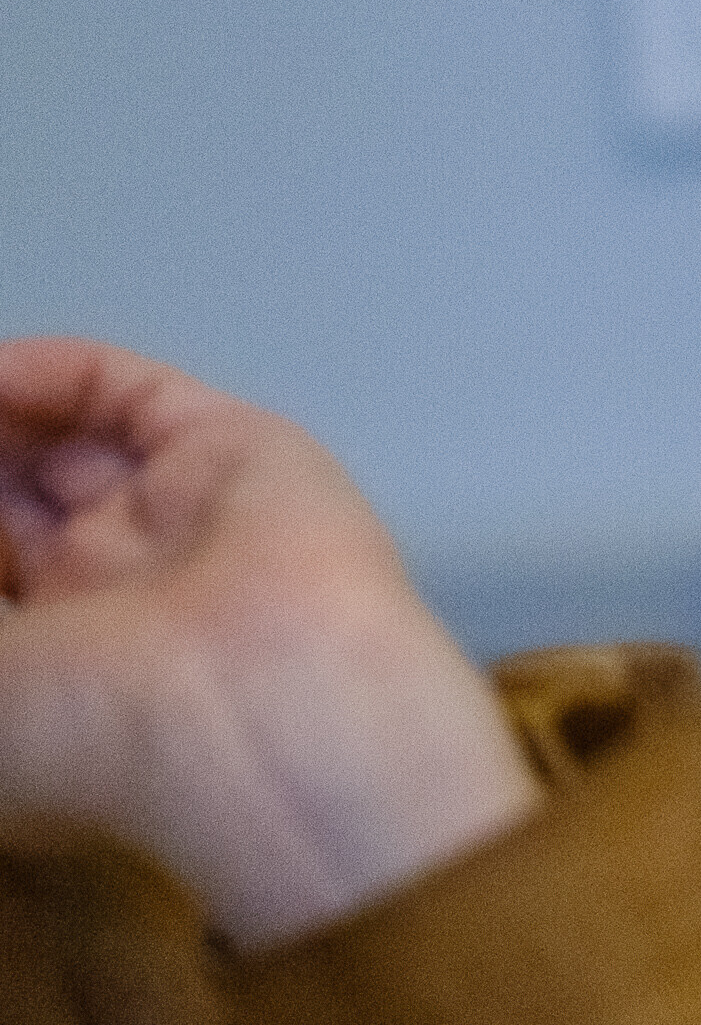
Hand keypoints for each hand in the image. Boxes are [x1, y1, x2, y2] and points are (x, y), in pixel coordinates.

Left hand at [0, 337, 540, 946]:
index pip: (0, 573)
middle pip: (22, 505)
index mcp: (60, 668)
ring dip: (6, 424)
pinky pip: (126, 392)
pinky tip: (0, 371)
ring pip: (73, 444)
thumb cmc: (108, 747)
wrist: (257, 711)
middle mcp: (117, 592)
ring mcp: (175, 518)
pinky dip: (55, 372)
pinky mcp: (230, 448)